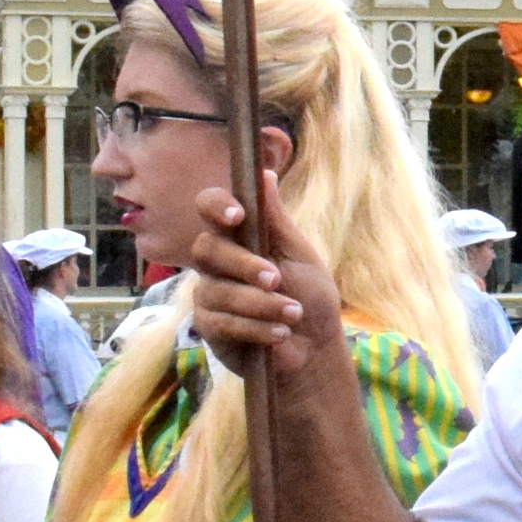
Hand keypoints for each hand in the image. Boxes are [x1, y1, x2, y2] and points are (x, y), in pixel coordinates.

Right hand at [182, 184, 344, 394]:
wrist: (314, 348)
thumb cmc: (309, 296)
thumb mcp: (300, 256)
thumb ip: (277, 221)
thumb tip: (265, 173)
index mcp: (240, 237)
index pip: (210, 207)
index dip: (216, 205)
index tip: (238, 216)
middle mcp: (217, 263)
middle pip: (206, 248)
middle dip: (244, 264)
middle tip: (277, 279)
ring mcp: (208, 294)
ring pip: (218, 290)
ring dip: (262, 304)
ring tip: (293, 314)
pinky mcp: (207, 326)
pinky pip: (221, 321)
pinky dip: (256, 327)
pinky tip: (279, 334)